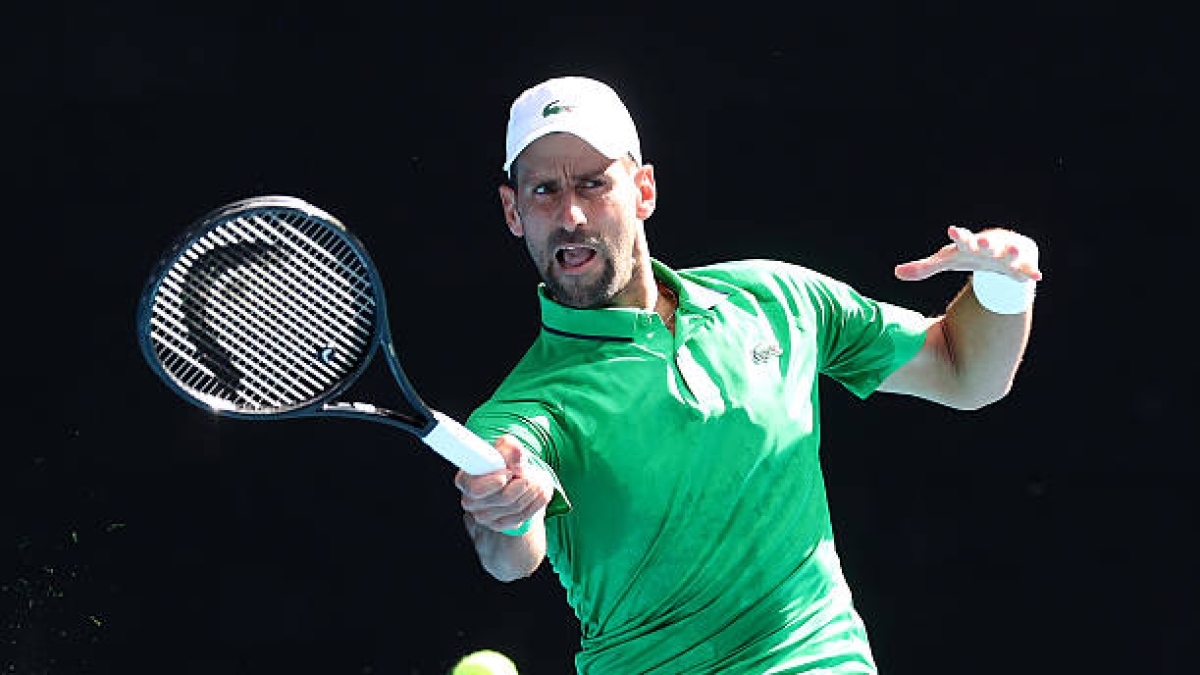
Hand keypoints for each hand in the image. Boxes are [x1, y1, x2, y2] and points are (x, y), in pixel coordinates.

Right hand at [455, 435, 552, 532]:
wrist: (513, 475)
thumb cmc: (504, 459)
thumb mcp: (507, 446)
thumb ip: (511, 449)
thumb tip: (518, 460)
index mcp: (465, 481)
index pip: (476, 489)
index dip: (496, 482)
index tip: (509, 473)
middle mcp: (471, 502)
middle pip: (505, 498)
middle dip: (523, 482)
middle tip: (529, 472)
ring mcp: (485, 517)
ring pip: (517, 506)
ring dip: (533, 489)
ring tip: (535, 478)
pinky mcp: (500, 525)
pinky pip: (524, 515)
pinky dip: (536, 500)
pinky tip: (537, 490)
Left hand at [894, 226, 1042, 281]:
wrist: (998, 252)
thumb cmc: (968, 256)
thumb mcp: (947, 262)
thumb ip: (922, 268)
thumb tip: (896, 273)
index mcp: (969, 245)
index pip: (961, 239)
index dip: (958, 235)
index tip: (952, 230)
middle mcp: (988, 247)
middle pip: (986, 244)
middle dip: (985, 242)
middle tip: (983, 241)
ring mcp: (1005, 255)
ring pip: (1008, 253)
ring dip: (1010, 252)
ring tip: (1013, 250)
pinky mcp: (1020, 265)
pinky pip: (1026, 269)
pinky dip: (1031, 271)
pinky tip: (1037, 276)